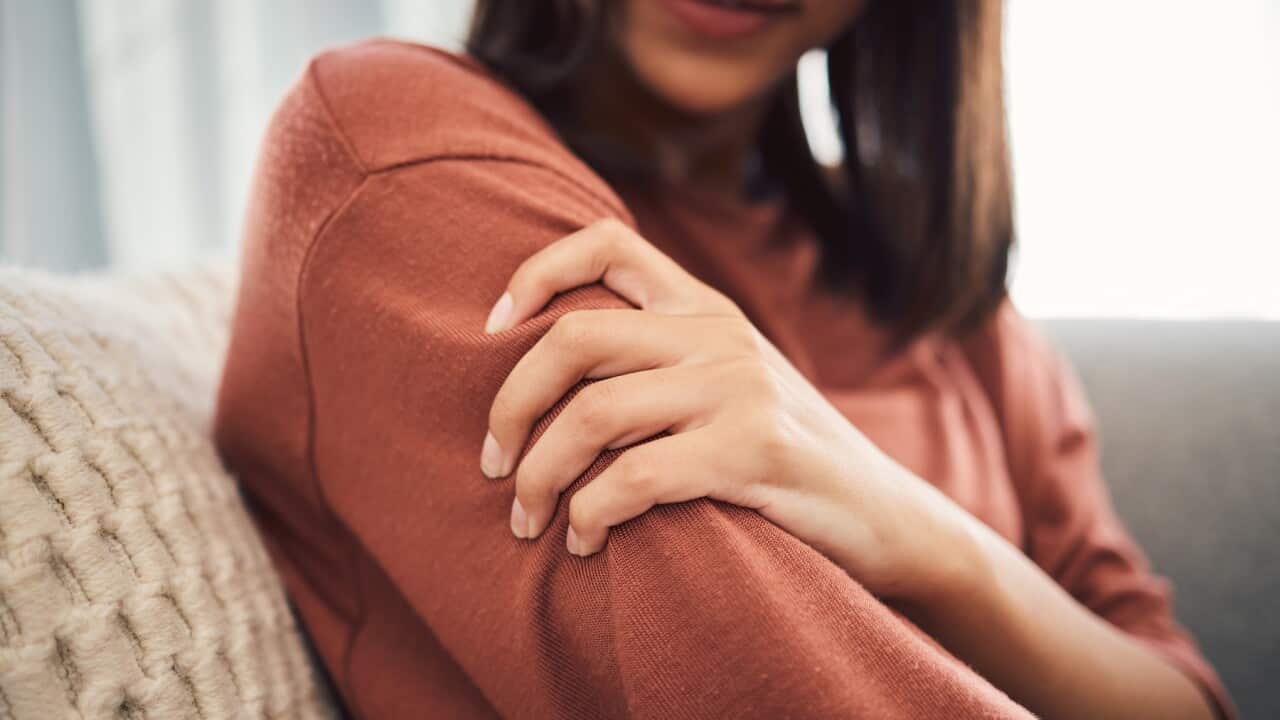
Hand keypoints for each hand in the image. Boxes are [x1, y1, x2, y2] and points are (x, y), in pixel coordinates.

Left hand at [480, 218, 977, 599]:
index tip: (491, 329)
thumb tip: (549, 383)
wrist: (885, 516)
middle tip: (493, 466)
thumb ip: (662, 362)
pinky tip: (586, 544)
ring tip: (528, 521)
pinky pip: (633, 479)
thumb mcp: (729, 385)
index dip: (535, 272)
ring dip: (539, 477)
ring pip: (592, 415)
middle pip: (573, 338)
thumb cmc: (783, 459)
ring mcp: (739, 388)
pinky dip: (589, 516)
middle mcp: (719, 334)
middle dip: (510, 405)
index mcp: (705, 308)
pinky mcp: (753, 451)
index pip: (607, 243)